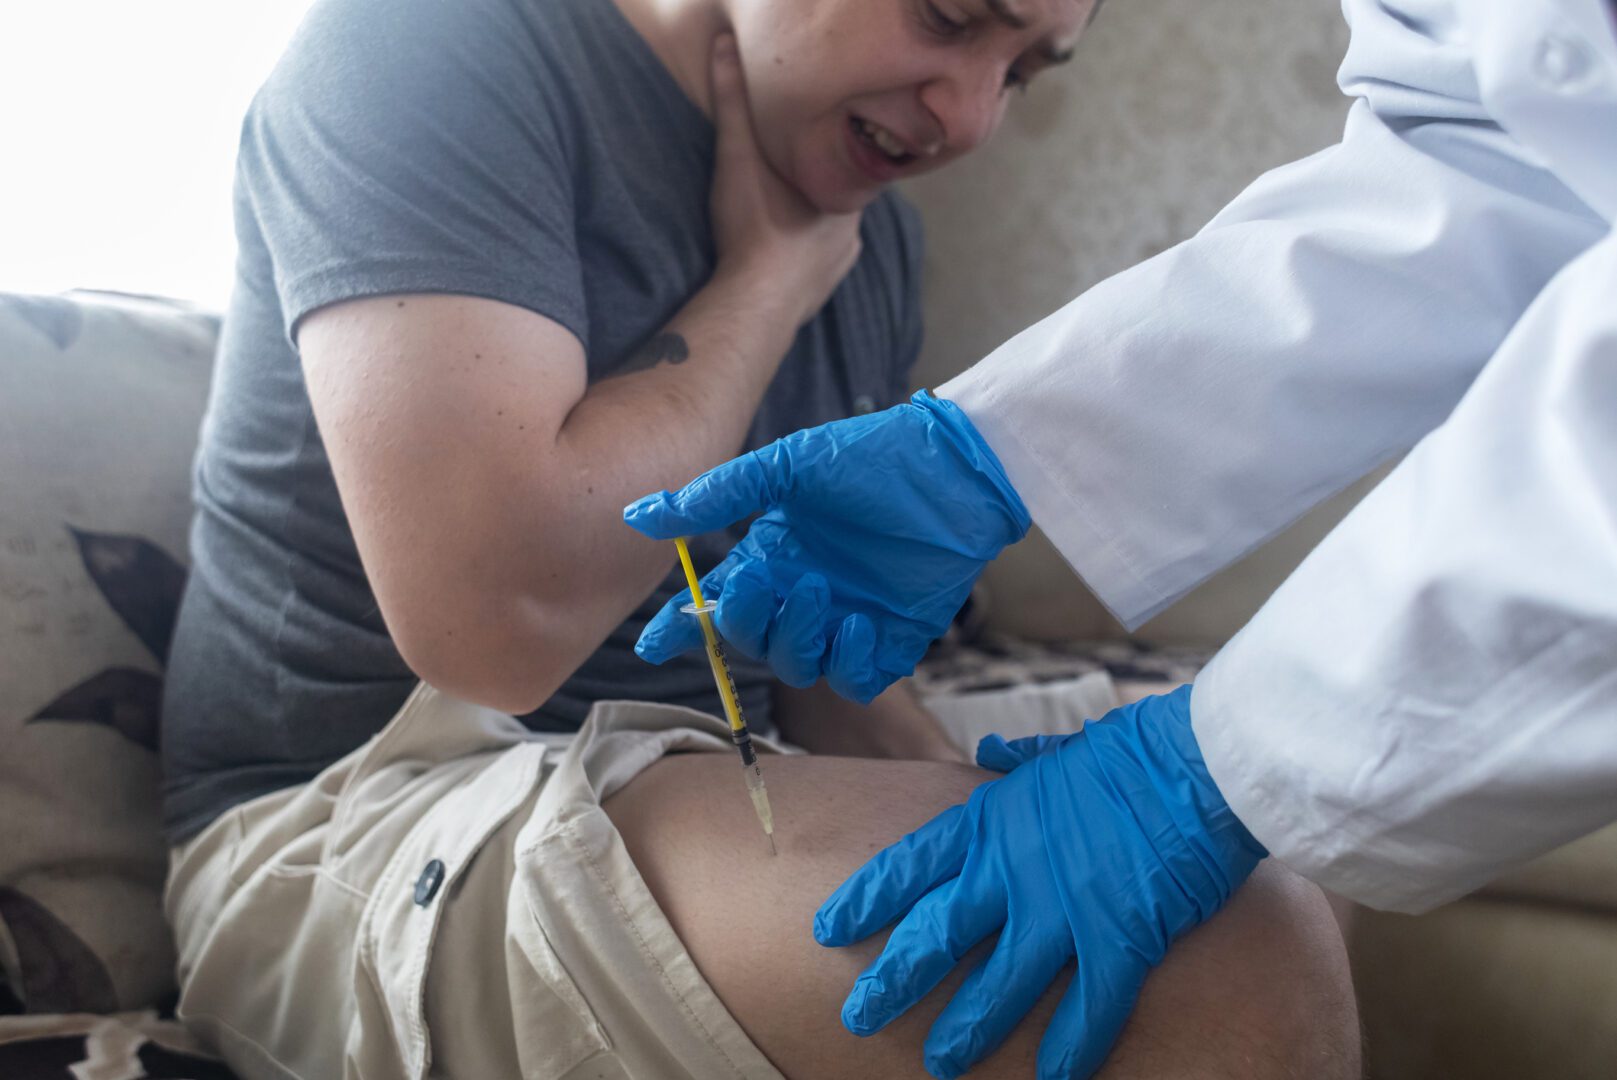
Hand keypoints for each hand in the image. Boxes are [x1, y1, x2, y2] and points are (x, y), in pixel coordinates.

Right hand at [623, 390, 1030, 702]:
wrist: (954, 467)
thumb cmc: (873, 458)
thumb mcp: (788, 468)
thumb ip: (718, 495)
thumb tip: (639, 515)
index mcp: (771, 558)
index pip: (715, 605)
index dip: (683, 628)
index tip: (653, 643)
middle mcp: (802, 596)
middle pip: (751, 640)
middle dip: (744, 621)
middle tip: (763, 582)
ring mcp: (846, 621)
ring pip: (798, 665)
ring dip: (794, 638)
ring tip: (817, 590)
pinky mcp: (894, 639)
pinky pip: (856, 679)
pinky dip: (848, 663)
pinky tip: (858, 624)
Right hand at [706, 33, 860, 325]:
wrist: (753, 304)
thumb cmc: (754, 227)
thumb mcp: (739, 156)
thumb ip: (733, 104)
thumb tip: (725, 48)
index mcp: (844, 194)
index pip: (845, 163)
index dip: (824, 154)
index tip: (804, 148)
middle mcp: (852, 231)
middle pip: (836, 200)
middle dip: (814, 191)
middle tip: (784, 182)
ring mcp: (837, 268)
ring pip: (830, 238)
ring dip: (809, 229)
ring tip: (779, 220)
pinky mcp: (819, 296)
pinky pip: (817, 272)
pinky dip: (802, 263)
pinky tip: (780, 258)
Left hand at [813, 686, 1265, 1079]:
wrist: (1197, 764)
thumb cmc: (1131, 753)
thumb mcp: (1060, 751)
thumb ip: (1019, 761)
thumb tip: (990, 752)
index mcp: (992, 821)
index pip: (910, 866)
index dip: (865, 901)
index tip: (828, 929)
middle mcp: (1013, 870)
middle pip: (935, 935)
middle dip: (891, 981)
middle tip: (857, 1017)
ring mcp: (1063, 909)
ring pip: (997, 986)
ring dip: (966, 1029)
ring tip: (939, 1063)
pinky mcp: (1119, 940)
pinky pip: (1087, 1008)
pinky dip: (1071, 1049)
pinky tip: (1053, 1079)